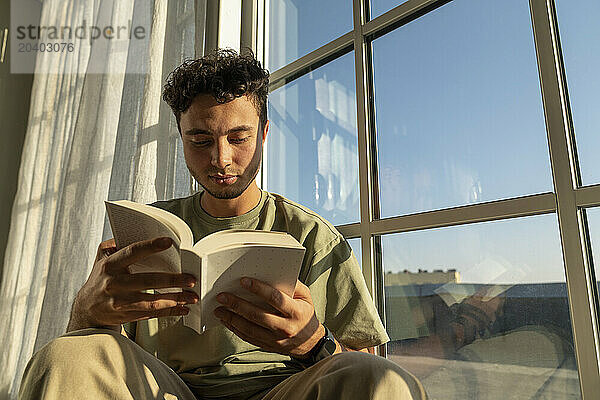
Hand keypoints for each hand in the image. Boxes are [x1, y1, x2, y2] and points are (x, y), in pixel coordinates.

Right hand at [67, 237, 197, 331]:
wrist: (87, 309)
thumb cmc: (100, 279)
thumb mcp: (101, 258)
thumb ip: (115, 244)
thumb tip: (133, 231)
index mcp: (110, 265)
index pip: (132, 251)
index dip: (151, 246)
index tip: (169, 242)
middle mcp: (114, 283)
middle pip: (147, 281)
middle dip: (172, 280)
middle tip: (190, 278)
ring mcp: (120, 302)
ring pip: (151, 301)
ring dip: (175, 299)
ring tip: (191, 296)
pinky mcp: (126, 316)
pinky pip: (151, 314)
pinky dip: (169, 311)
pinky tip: (183, 307)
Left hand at [213, 278, 323, 357]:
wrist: (310, 342)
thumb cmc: (305, 314)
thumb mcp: (306, 296)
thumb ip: (293, 284)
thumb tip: (273, 273)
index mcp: (296, 312)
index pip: (276, 299)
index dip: (259, 289)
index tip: (244, 281)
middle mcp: (286, 327)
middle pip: (258, 315)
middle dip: (238, 304)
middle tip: (223, 296)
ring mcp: (276, 339)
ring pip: (249, 328)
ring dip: (232, 318)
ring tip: (219, 309)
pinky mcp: (268, 346)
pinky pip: (248, 337)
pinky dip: (235, 328)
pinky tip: (226, 320)